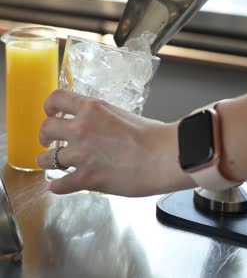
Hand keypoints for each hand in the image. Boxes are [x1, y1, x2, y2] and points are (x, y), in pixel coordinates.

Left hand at [37, 89, 182, 195]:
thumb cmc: (151, 135)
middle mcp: (82, 128)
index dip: (49, 106)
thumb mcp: (120, 113)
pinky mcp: (87, 178)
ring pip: (47, 158)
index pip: (57, 98)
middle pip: (46, 128)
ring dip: (46, 161)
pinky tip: (56, 186)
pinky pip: (60, 184)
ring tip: (49, 163)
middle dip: (44, 135)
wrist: (162, 157)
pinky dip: (57, 187)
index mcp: (92, 108)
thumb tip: (93, 123)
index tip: (51, 113)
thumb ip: (100, 117)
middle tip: (48, 141)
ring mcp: (82, 155)